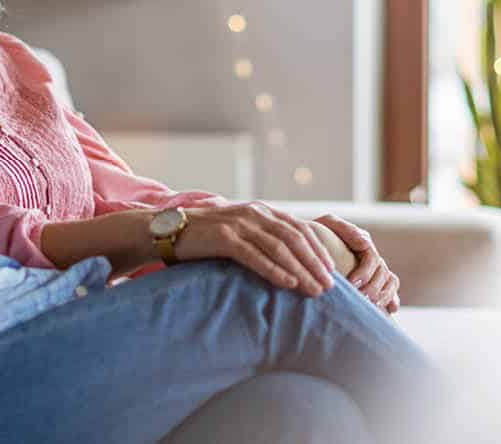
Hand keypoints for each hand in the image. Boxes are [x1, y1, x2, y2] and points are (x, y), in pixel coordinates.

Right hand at [172, 202, 336, 296]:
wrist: (168, 232)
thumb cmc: (206, 239)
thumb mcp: (239, 234)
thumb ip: (262, 241)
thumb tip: (289, 264)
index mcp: (261, 211)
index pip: (299, 229)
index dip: (318, 249)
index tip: (331, 271)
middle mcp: (254, 213)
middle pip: (294, 238)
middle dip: (314, 263)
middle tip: (329, 286)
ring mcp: (239, 223)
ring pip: (279, 247)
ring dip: (300, 270)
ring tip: (314, 289)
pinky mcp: (224, 237)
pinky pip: (255, 255)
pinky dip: (274, 270)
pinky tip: (288, 284)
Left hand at [313, 214, 399, 313]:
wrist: (311, 244)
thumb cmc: (319, 232)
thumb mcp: (329, 223)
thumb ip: (345, 229)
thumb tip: (364, 242)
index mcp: (363, 242)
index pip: (372, 258)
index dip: (364, 272)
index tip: (352, 283)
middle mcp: (373, 256)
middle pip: (382, 273)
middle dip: (372, 288)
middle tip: (360, 299)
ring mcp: (377, 270)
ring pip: (390, 282)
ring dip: (383, 296)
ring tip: (370, 306)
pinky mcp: (377, 283)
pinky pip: (391, 291)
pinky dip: (392, 300)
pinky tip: (388, 310)